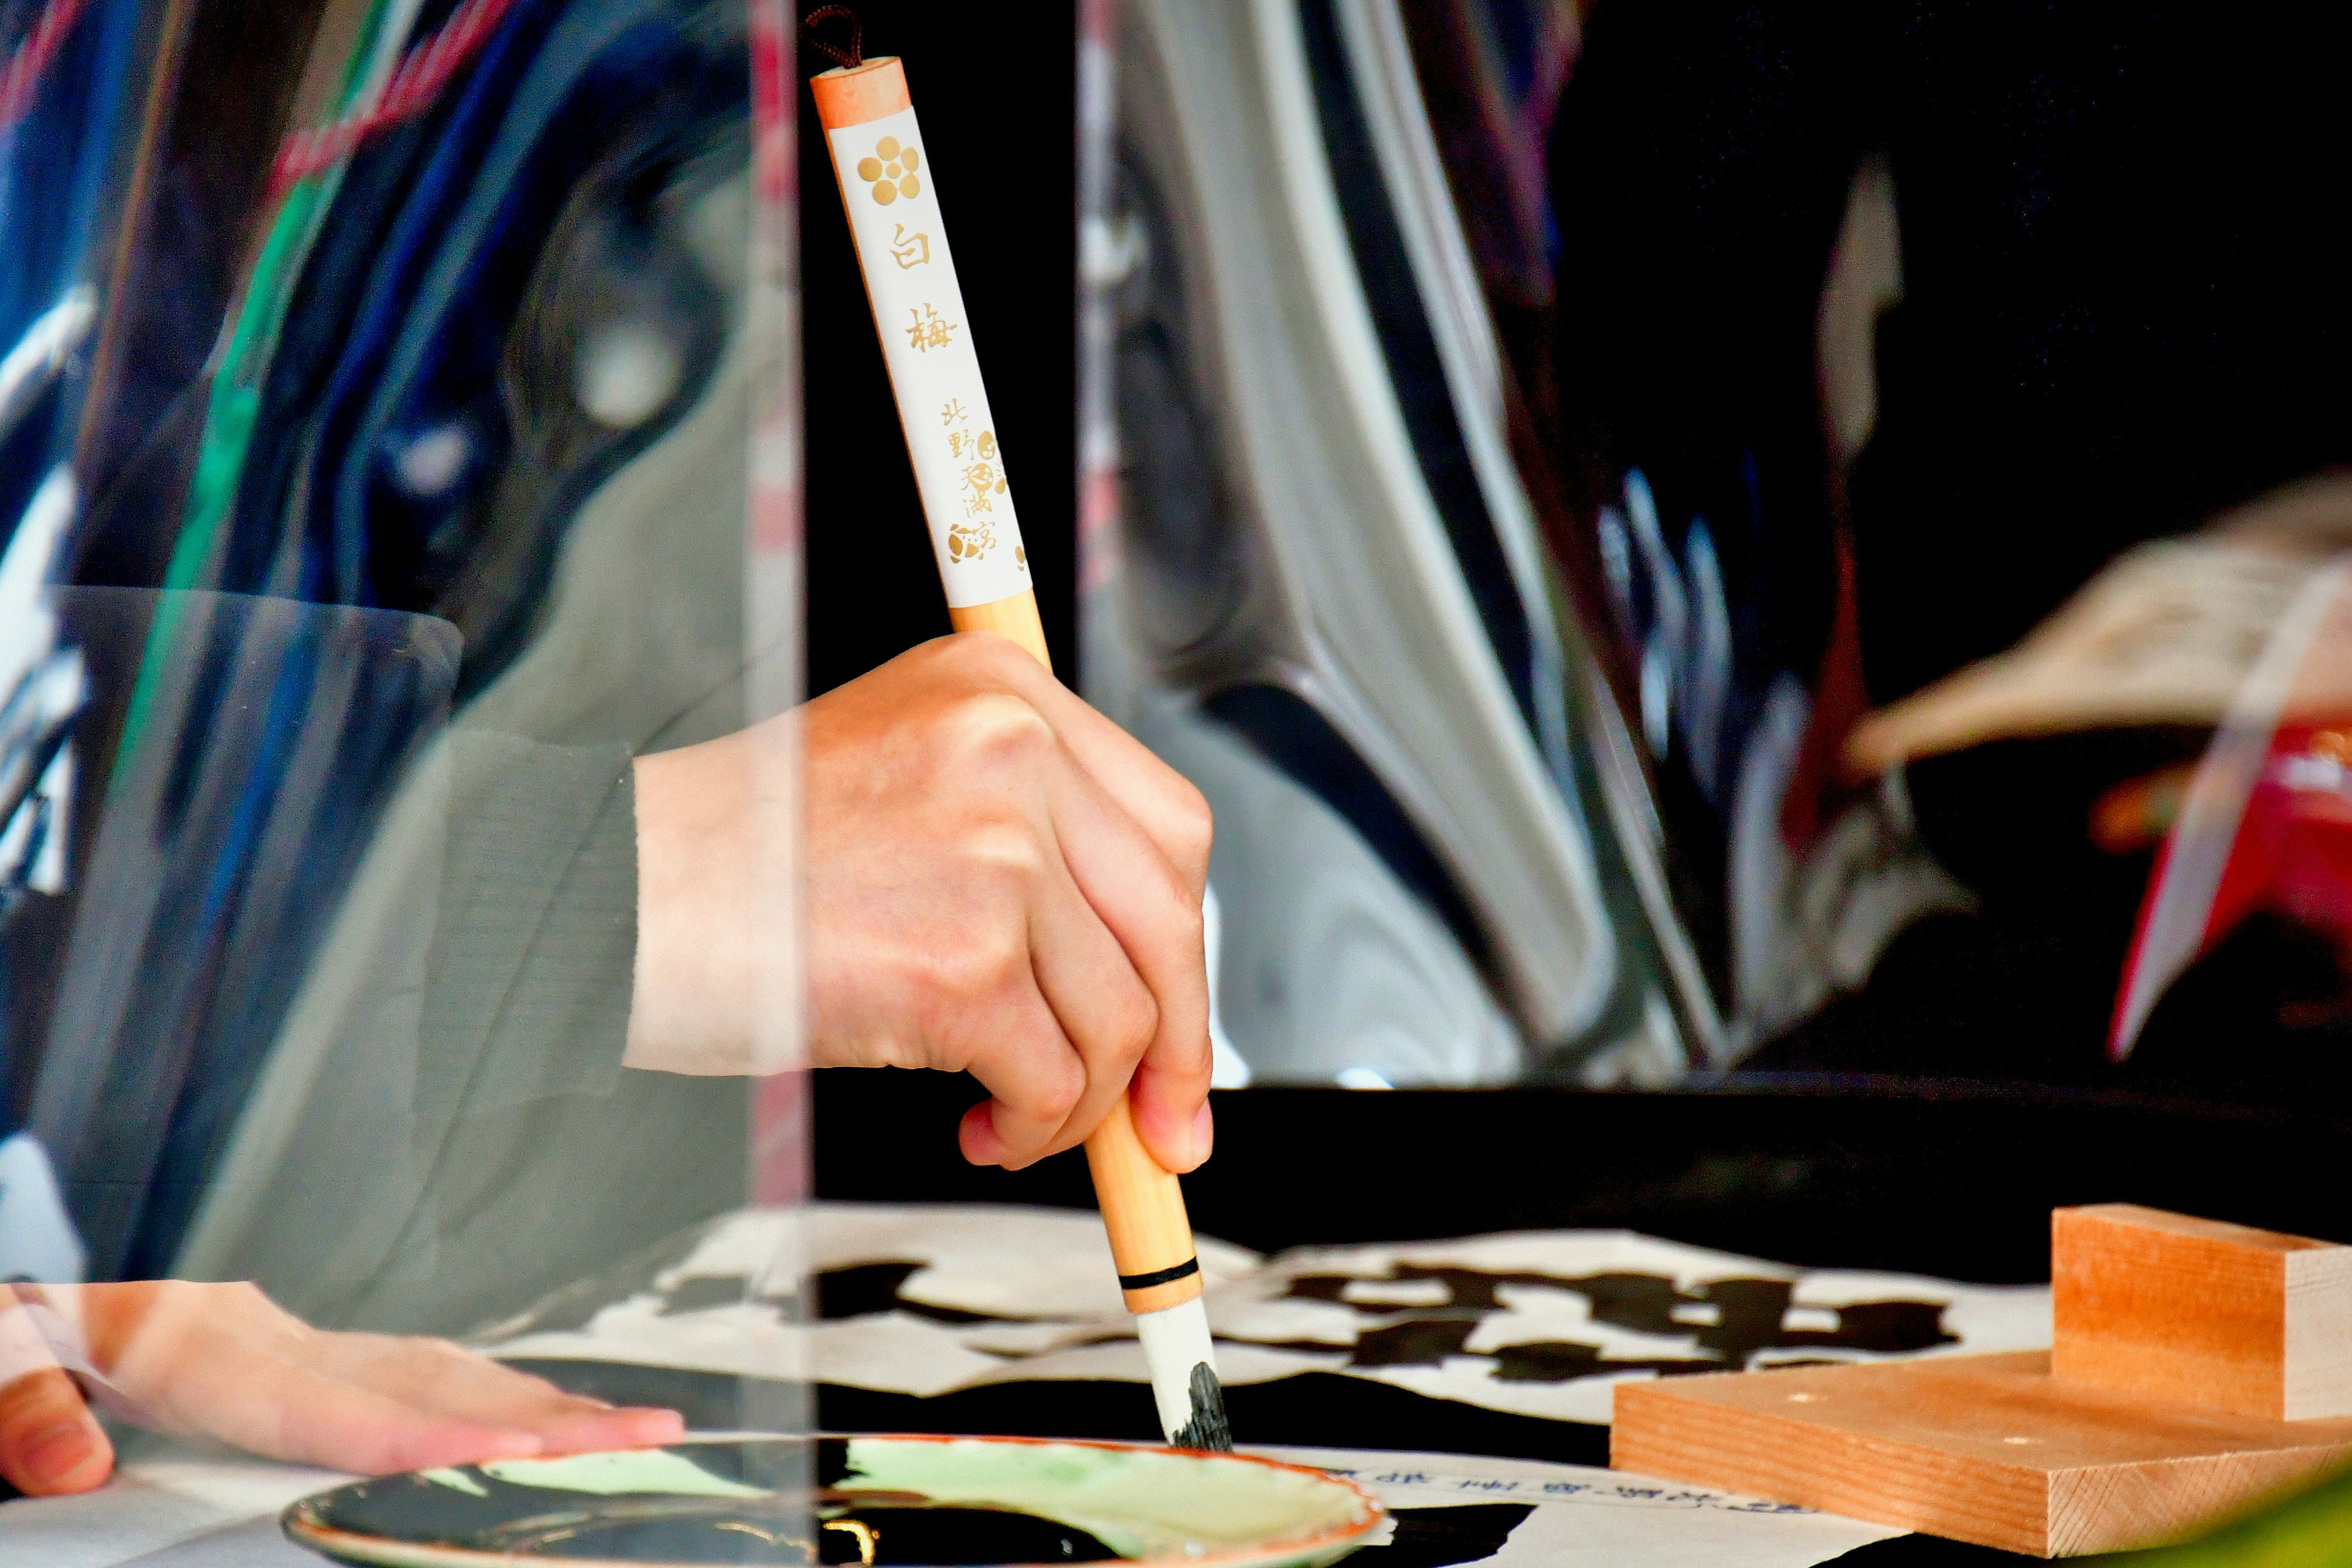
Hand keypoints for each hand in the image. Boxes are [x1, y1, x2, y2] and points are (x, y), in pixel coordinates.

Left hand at [0, 1283, 681, 1496]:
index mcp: (201, 1346)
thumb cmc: (14, 1339)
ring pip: (439, 1372)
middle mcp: (271, 1335)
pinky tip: (543, 1410)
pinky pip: (416, 1370)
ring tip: (636, 1426)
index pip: (339, 1408)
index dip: (436, 1437)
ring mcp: (296, 1337)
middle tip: (652, 1437)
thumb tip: (72, 1464)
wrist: (19, 1302)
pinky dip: (490, 1392)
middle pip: (427, 1385)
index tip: (526, 1455)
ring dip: (540, 1404)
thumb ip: (25, 1408)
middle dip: (547, 1417)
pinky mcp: (303, 1348)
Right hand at [629, 632, 1215, 1172]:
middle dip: (1177, 1043)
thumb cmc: (735, 858)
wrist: (613, 898)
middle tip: (1161, 1128)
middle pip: (1169, 917)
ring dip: (1082, 1098)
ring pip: (1120, 1016)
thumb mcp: (902, 786)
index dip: (1182, 942)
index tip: (1178, 1023)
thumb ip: (1028, 847)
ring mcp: (997, 853)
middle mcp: (1014, 749)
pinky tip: (981, 1128)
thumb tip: (1143, 991)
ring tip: (1010, 1116)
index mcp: (1003, 688)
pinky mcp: (963, 961)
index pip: (1167, 828)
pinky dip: (1033, 1127)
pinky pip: (1057, 1079)